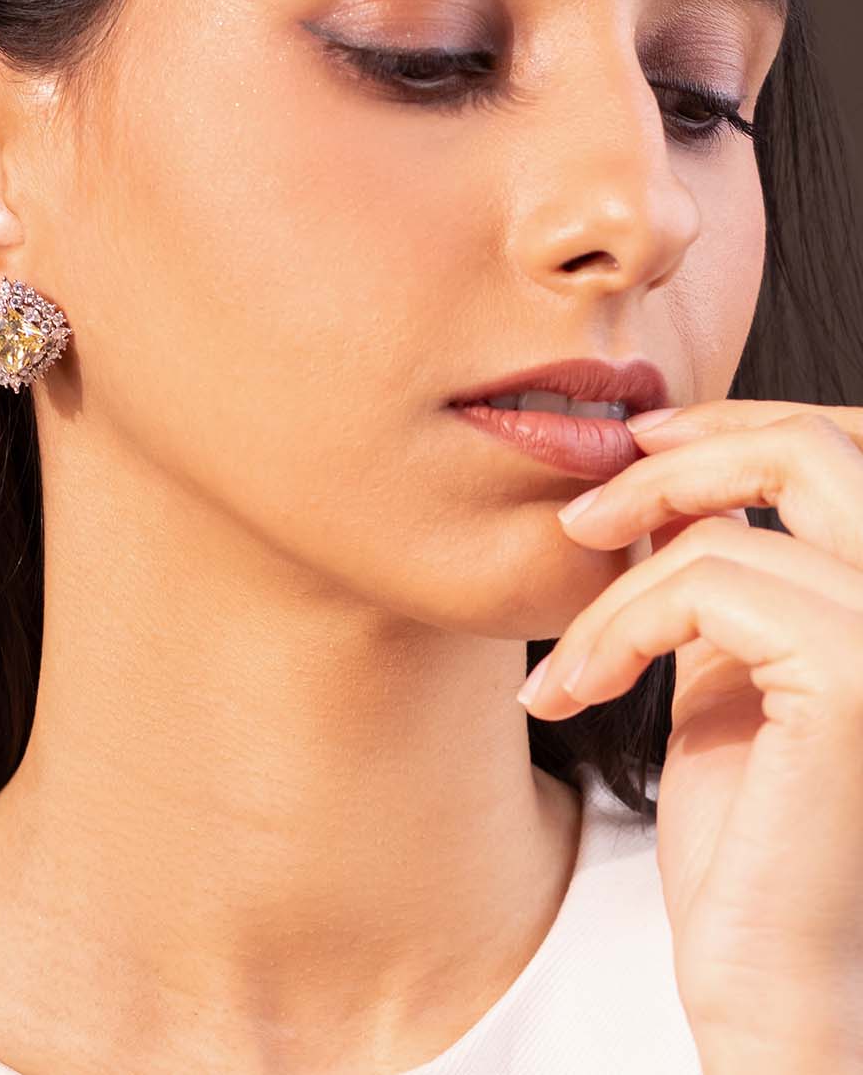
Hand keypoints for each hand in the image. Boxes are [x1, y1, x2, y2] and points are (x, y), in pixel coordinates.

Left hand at [515, 399, 862, 1063]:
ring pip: (733, 521)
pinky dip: (616, 625)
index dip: (738, 425)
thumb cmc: (753, 833)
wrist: (768, 976)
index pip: (848, 447)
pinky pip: (704, 586)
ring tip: (567, 658)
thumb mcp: (734, 666)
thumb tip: (677, 475)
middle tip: (582, 515)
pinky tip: (575, 691)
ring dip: (618, 579)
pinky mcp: (858, 676)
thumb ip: (727, 570)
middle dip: (678, 458)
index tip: (638, 447)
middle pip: (811, 446)